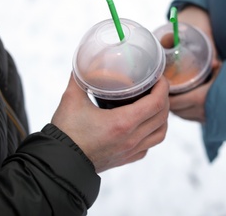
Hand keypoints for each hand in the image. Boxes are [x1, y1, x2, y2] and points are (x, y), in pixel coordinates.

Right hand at [51, 74, 169, 172]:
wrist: (60, 163)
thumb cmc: (66, 132)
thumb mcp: (71, 99)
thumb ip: (79, 78)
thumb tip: (83, 62)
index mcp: (123, 123)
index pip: (157, 103)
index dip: (163, 87)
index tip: (159, 77)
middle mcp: (132, 138)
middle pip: (162, 116)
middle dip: (164, 98)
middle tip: (156, 86)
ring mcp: (132, 151)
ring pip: (160, 133)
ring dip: (162, 117)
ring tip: (154, 104)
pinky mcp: (127, 159)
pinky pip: (150, 145)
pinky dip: (153, 132)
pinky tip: (144, 124)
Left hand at [168, 5, 220, 122]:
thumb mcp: (221, 68)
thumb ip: (208, 62)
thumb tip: (194, 50)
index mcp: (200, 98)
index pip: (173, 101)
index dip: (164, 94)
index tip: (162, 85)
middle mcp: (200, 112)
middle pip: (175, 109)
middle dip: (167, 100)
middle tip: (163, 88)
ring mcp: (204, 118)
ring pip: (181, 115)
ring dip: (175, 106)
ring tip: (172, 93)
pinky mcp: (208, 121)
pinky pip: (190, 117)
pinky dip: (183, 110)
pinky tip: (183, 101)